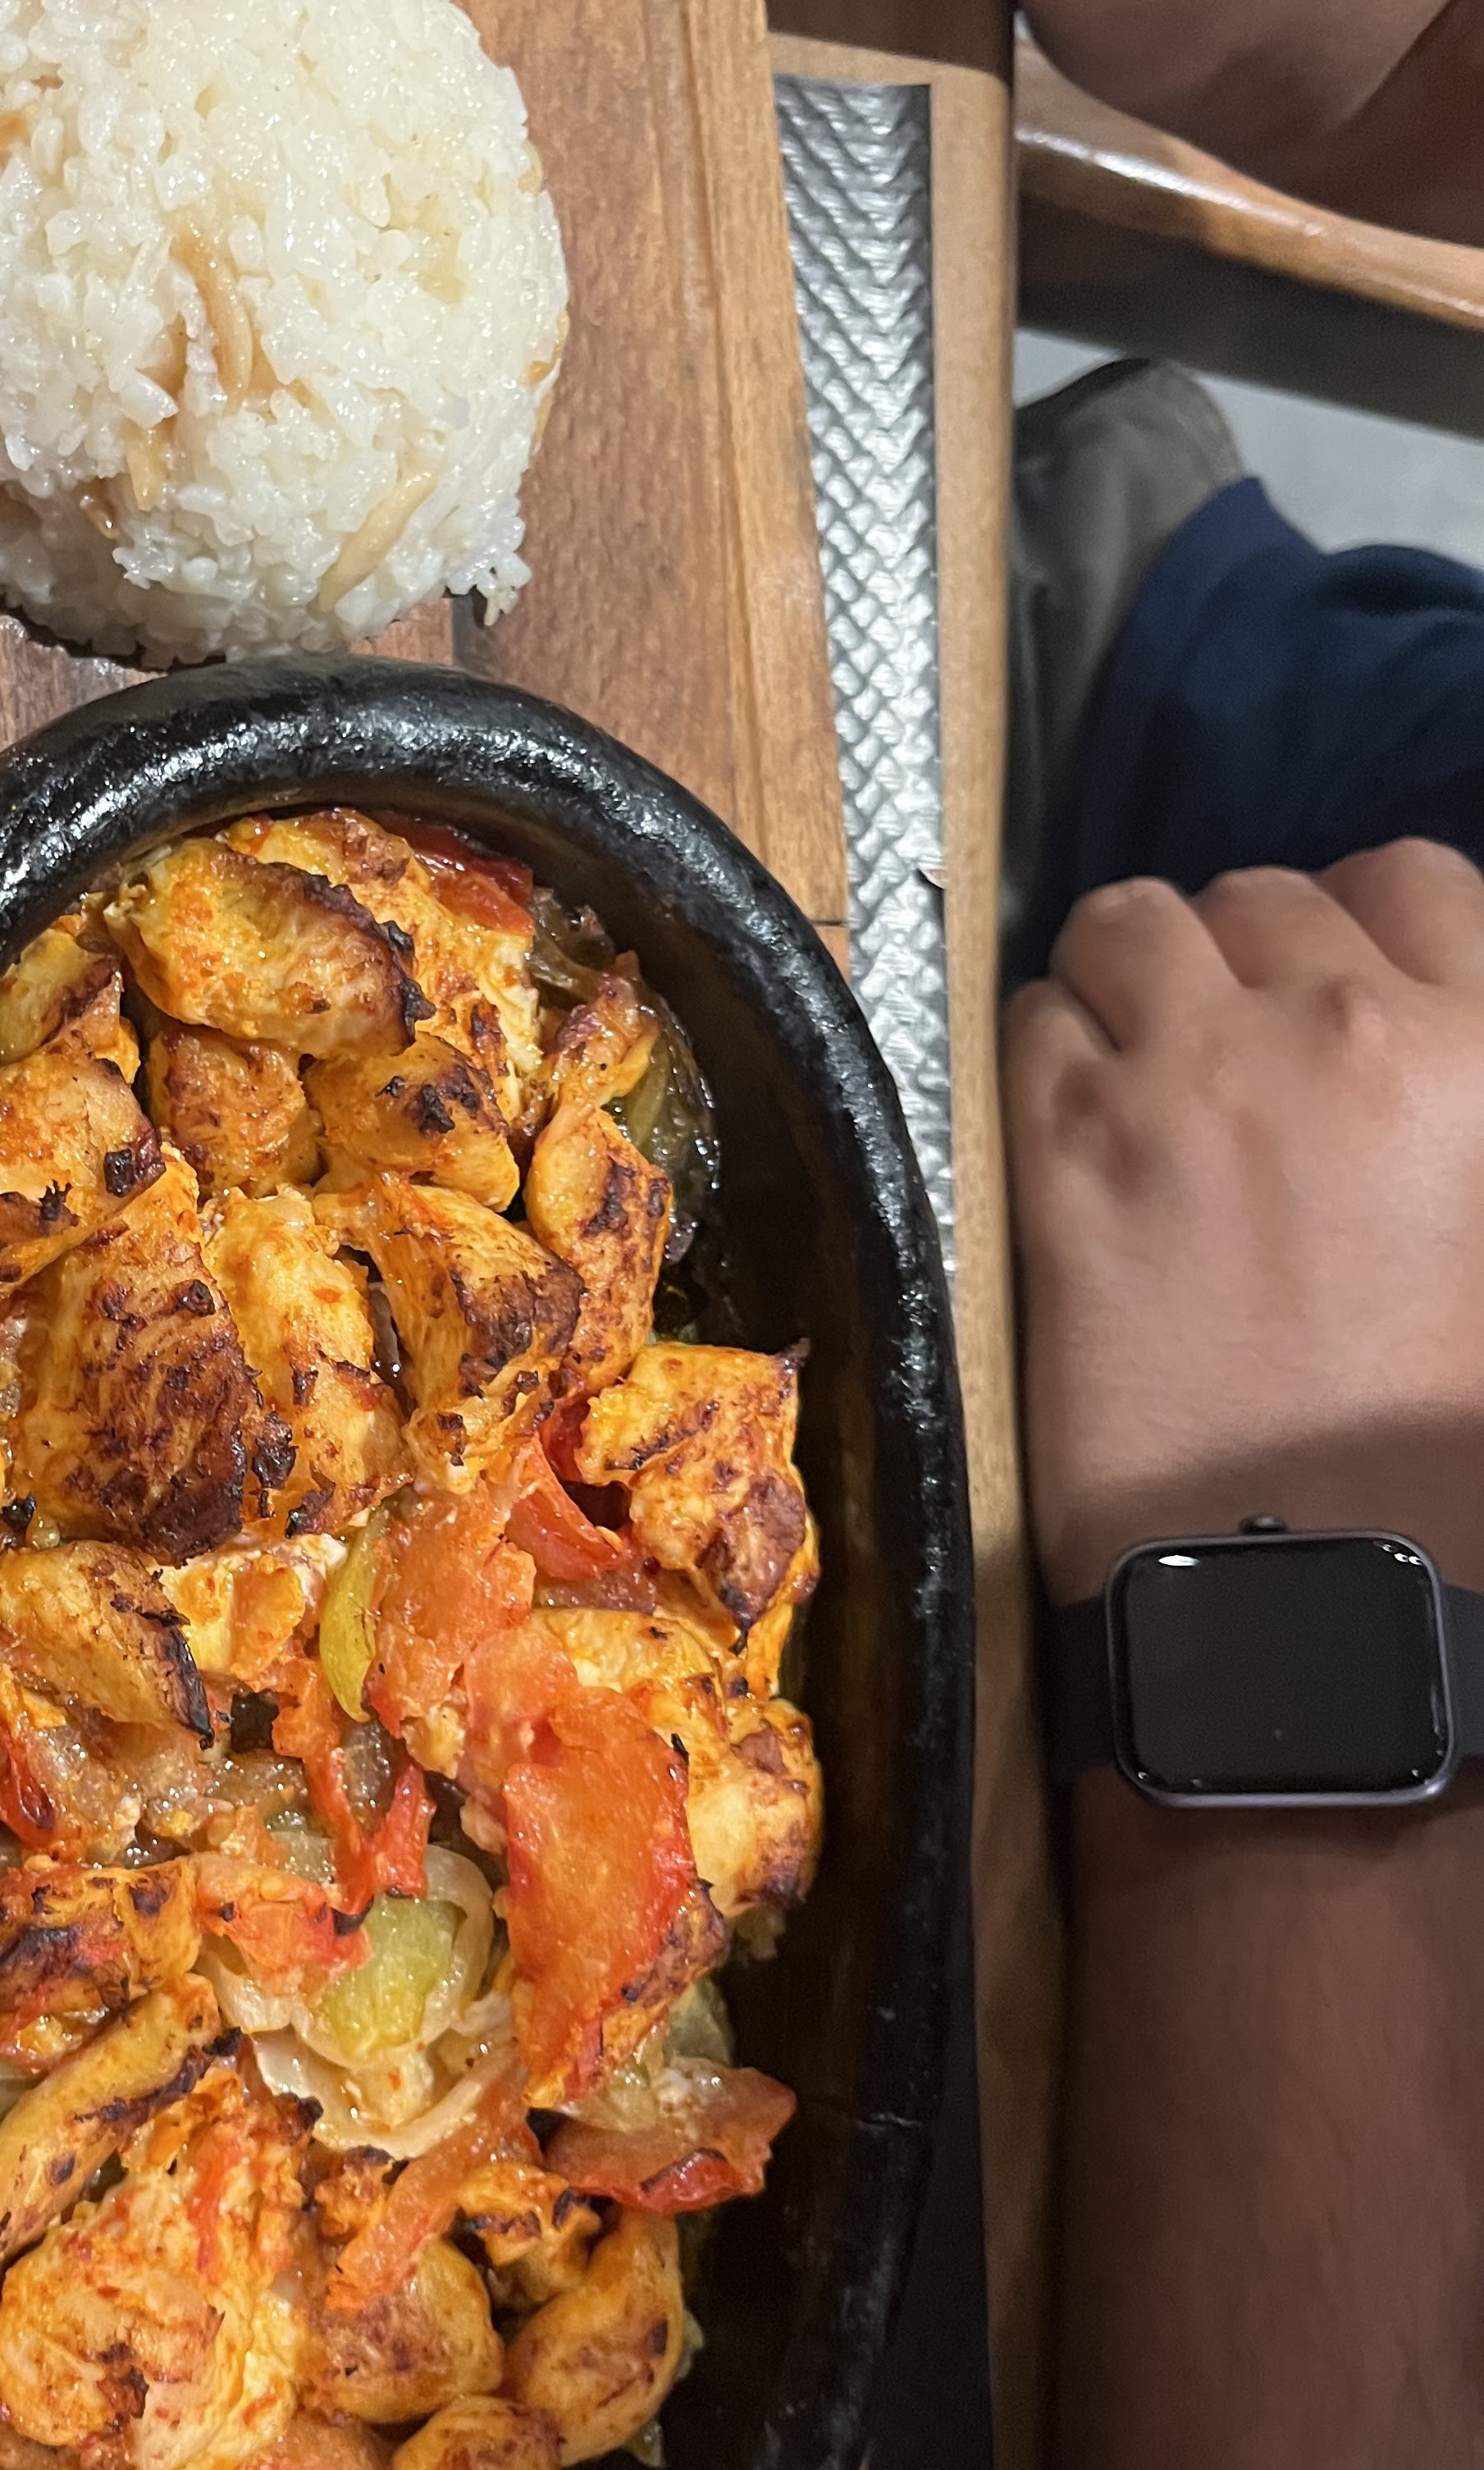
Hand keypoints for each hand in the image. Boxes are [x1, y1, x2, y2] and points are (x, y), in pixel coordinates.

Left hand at [1004, 841, 1483, 1599]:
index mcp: (1480, 1050)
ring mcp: (1192, 1081)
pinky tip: (1076, 1130)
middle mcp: (1340, 1032)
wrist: (1315, 1589)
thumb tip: (1426, 1043)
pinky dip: (1048, 1053)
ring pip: (1126, 925)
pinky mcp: (1065, 1152)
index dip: (1360, 926)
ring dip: (1130, 979)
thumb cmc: (1446, 1451)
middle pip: (1258, 896)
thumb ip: (1460, 1102)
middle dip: (1242, 959)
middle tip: (1230, 1049)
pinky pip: (1029, 1020)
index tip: (1327, 984)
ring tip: (1140, 1066)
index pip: (1413, 881)